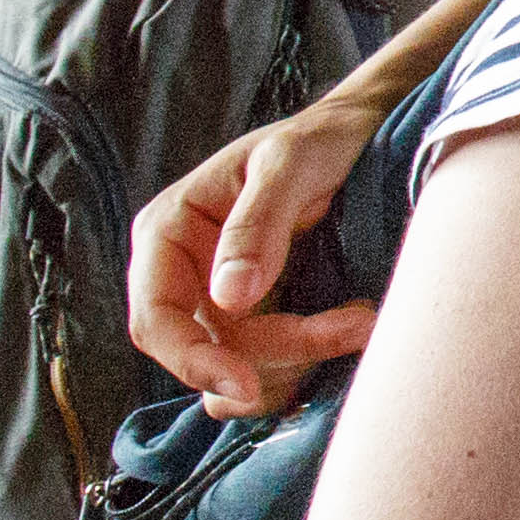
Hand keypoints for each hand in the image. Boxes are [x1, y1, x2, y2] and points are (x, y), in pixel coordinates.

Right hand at [127, 102, 385, 414]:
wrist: (364, 134)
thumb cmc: (320, 138)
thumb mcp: (289, 163)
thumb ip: (256, 224)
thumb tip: (228, 299)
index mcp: (168, 233)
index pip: (155, 320)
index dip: (193, 361)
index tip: (246, 385)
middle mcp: (184, 273)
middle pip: (206, 351)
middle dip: (277, 353)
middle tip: (358, 324)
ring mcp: (220, 301)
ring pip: (239, 369)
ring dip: (298, 364)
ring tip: (363, 321)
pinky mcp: (259, 318)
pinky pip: (264, 369)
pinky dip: (301, 371)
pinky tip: (346, 337)